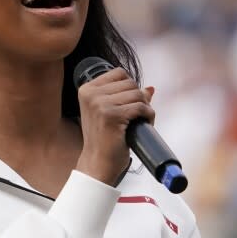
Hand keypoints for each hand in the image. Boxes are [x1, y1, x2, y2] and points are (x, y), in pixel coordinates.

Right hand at [75, 67, 154, 185]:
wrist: (97, 164)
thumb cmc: (103, 140)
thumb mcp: (109, 113)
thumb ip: (125, 98)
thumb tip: (150, 89)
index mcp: (86, 89)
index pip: (119, 73)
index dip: (130, 87)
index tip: (130, 102)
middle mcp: (91, 94)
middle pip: (130, 83)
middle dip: (139, 98)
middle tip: (138, 114)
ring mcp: (100, 104)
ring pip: (137, 94)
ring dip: (145, 107)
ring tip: (141, 120)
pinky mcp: (112, 115)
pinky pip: (141, 107)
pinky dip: (148, 115)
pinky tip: (145, 123)